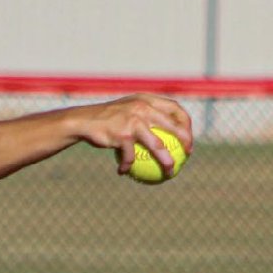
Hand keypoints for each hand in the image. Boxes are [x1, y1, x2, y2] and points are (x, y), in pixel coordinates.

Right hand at [74, 93, 193, 175]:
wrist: (84, 121)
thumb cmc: (106, 118)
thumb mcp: (126, 109)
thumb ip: (143, 113)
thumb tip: (161, 131)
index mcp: (146, 100)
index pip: (174, 107)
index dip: (186, 121)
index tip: (188, 136)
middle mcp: (143, 108)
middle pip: (173, 126)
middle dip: (186, 140)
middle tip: (187, 154)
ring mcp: (133, 121)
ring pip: (158, 146)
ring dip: (166, 161)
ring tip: (169, 173)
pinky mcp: (122, 135)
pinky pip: (130, 156)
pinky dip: (127, 165)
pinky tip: (123, 172)